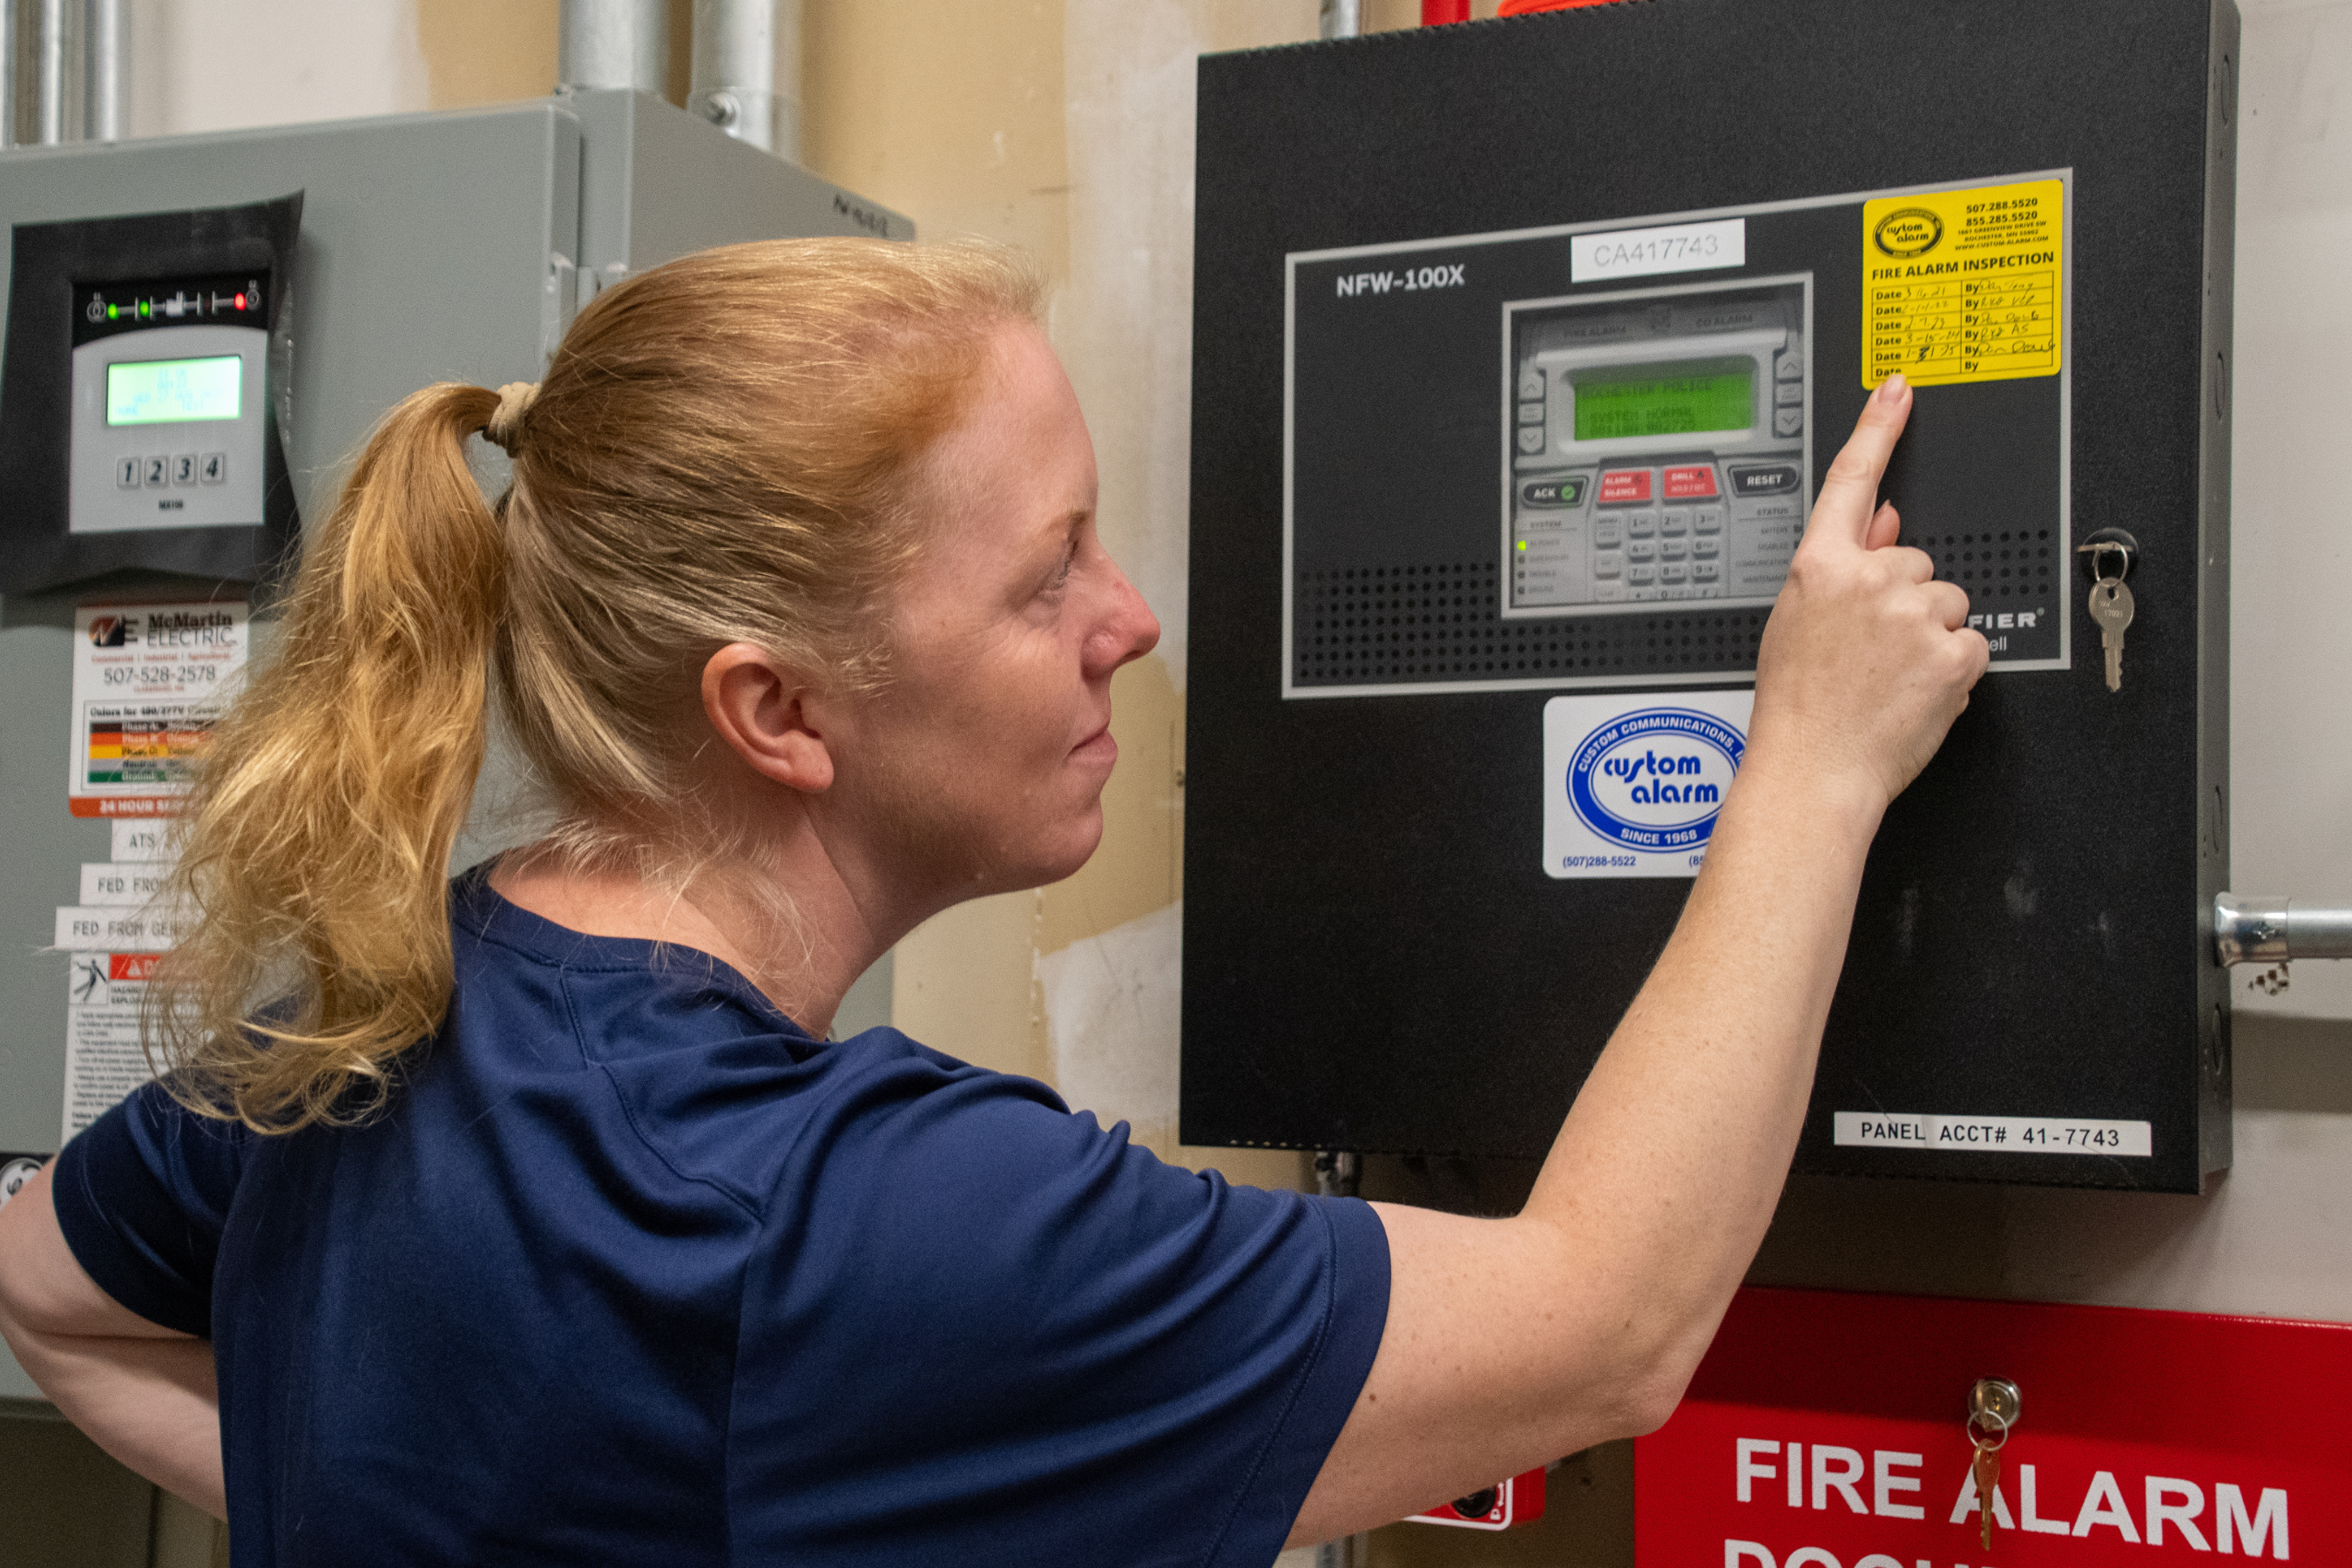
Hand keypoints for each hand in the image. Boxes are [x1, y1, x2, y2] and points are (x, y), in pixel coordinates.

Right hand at [1747, 374, 1988, 816]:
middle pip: (1918, 562)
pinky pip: (1972, 645)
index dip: (1878, 427)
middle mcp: (1868, 581)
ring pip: (1949, 603)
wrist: (1813, 772)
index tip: (1899, 389)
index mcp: (1820, 568)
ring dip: (1931, 637)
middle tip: (1872, 652)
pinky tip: (1915, 693)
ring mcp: (1913, 615)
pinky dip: (1953, 671)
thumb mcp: (1797, 623)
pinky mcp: (1952, 652)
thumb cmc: (1797, 710)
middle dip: (1907, 600)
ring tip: (1891, 678)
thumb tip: (1883, 520)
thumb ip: (1840, 566)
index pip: (1852, 481)